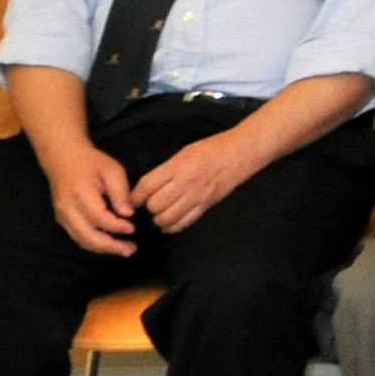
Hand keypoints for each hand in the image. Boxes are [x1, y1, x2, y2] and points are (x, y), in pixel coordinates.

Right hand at [43, 142, 137, 259]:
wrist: (63, 159)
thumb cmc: (91, 163)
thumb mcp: (112, 170)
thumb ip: (120, 192)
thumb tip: (128, 214)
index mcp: (79, 193)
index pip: (98, 217)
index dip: (116, 226)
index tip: (133, 229)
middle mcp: (67, 208)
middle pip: (87, 235)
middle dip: (110, 246)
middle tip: (131, 250)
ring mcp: (62, 216)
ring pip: (81, 240)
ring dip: (103, 249)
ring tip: (125, 250)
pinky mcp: (63, 220)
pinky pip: (78, 237)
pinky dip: (95, 244)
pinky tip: (111, 244)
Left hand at [127, 122, 272, 234]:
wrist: (241, 152)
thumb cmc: (211, 149)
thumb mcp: (184, 153)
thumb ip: (166, 170)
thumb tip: (147, 188)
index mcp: (178, 167)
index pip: (146, 186)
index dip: (135, 196)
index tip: (133, 199)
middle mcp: (186, 183)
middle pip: (155, 205)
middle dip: (149, 207)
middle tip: (150, 203)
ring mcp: (197, 196)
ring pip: (167, 218)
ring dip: (159, 218)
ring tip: (160, 213)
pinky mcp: (206, 205)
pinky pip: (184, 223)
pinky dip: (172, 227)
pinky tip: (169, 223)